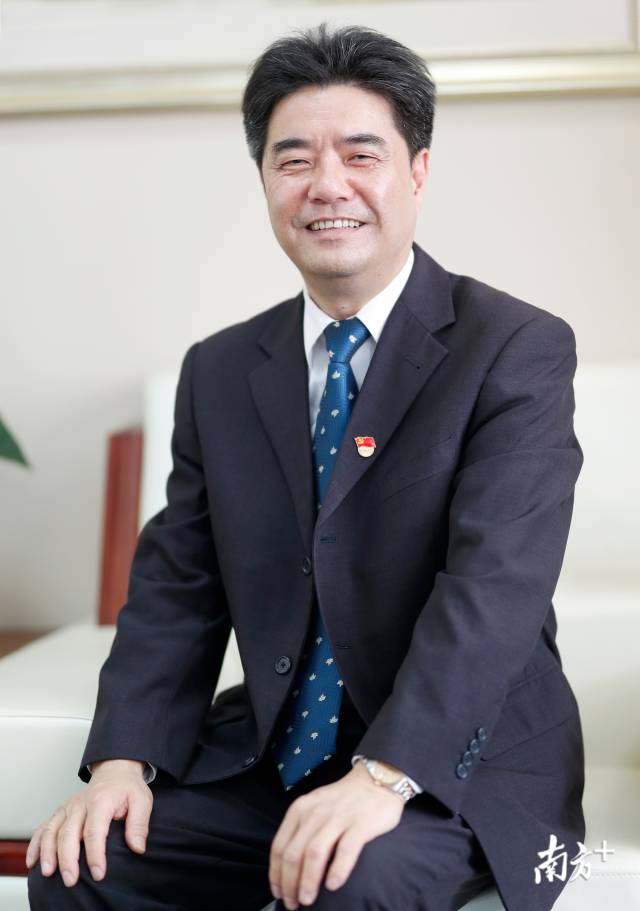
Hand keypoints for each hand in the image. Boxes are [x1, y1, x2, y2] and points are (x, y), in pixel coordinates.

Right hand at [25, 759, 151, 887]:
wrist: (115, 771)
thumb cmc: (127, 788)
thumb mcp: (141, 800)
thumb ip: (139, 823)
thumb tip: (137, 847)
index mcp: (101, 801)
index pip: (94, 830)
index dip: (95, 854)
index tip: (98, 873)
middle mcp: (80, 804)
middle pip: (68, 833)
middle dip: (68, 859)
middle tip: (71, 880)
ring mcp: (68, 807)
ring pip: (52, 830)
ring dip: (48, 852)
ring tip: (48, 872)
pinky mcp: (61, 812)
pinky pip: (44, 827)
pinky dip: (36, 844)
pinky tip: (32, 861)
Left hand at [269, 760, 403, 908]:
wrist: (376, 779)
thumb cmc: (343, 800)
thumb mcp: (314, 807)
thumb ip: (302, 830)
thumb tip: (288, 868)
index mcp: (300, 810)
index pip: (279, 847)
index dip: (276, 875)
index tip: (279, 893)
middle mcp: (315, 813)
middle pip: (293, 854)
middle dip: (289, 884)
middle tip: (293, 904)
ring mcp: (337, 818)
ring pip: (314, 853)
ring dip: (308, 881)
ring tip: (308, 900)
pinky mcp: (360, 824)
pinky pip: (346, 849)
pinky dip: (338, 869)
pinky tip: (333, 885)